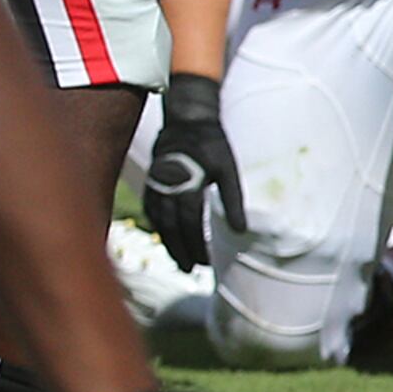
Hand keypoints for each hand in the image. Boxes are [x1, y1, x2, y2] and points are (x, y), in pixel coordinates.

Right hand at [141, 73, 246, 272]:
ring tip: (181, 262)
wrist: (186, 121)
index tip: (206, 263)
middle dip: (182, 251)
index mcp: (187, 186)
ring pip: (159, 223)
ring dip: (169, 244)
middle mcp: (166, 190)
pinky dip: (160, 229)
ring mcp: (155, 187)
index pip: (191, 224)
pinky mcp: (151, 184)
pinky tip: (167, 239)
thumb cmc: (212, 145)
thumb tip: (241, 230)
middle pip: (172, 229)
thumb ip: (234, 200)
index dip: (197, 245)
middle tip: (192, 270)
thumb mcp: (229, 169)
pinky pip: (152, 213)